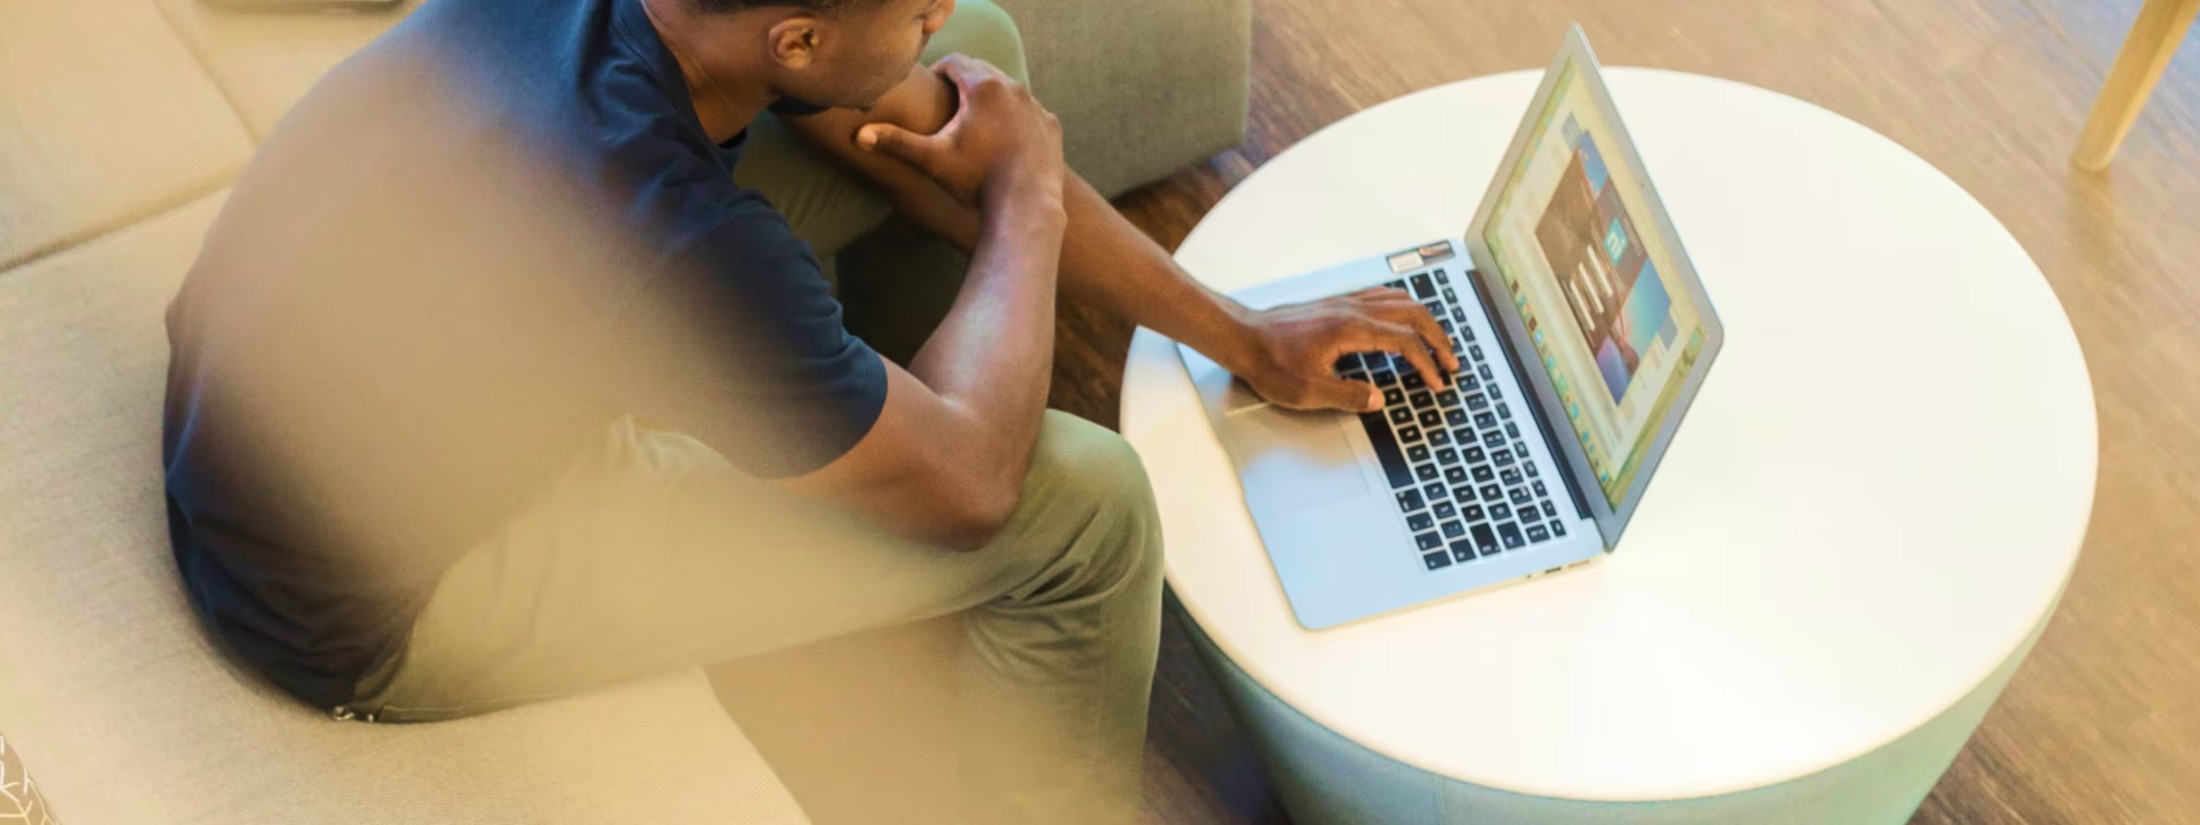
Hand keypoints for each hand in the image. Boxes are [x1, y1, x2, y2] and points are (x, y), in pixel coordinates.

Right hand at [855, 54, 1063, 211]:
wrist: (1026, 206)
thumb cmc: (976, 180)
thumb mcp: (933, 159)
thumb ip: (897, 142)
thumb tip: (859, 136)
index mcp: (983, 87)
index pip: (954, 62)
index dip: (939, 72)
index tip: (931, 86)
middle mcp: (1013, 88)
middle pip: (983, 71)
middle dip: (964, 83)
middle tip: (949, 101)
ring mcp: (1036, 106)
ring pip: (1008, 91)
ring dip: (991, 99)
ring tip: (974, 120)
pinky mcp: (1051, 125)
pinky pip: (1029, 111)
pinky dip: (1015, 117)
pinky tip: (1004, 137)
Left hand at [1228, 287, 1461, 412]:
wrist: (1242, 336)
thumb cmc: (1269, 362)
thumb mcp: (1307, 392)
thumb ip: (1348, 396)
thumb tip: (1380, 399)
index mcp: (1351, 330)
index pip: (1404, 341)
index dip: (1427, 363)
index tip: (1437, 383)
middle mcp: (1353, 309)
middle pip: (1412, 314)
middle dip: (1438, 338)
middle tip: (1451, 361)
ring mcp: (1345, 302)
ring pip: (1400, 300)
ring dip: (1424, 320)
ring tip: (1436, 342)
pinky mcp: (1337, 302)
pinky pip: (1381, 296)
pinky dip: (1403, 307)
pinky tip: (1403, 320)